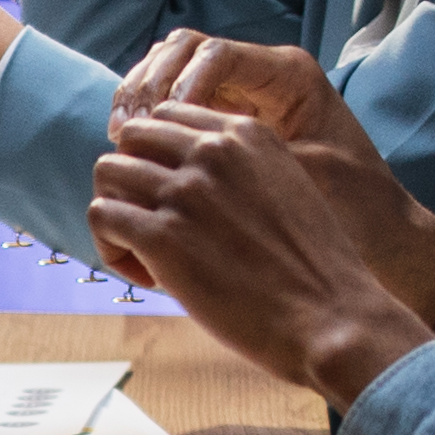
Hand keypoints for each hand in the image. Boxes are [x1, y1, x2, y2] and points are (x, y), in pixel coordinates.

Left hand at [90, 95, 434, 406]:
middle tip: (153, 229)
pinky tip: (148, 277)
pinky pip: (102, 217)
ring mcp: (185, 190)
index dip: (158, 158)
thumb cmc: (311, 269)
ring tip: (147, 257)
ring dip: (117, 214)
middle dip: (131, 180)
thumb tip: (182, 179)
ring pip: (107, 173)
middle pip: (130, 139)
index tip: (176, 202)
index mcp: (245, 133)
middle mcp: (212, 151)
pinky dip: (111, 249)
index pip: (166, 116)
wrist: (332, 318)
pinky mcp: (163, 236)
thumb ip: (237, 171)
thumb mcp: (284, 188)